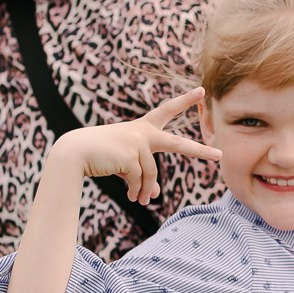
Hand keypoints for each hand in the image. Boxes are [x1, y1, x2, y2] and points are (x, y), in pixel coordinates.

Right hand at [51, 88, 222, 202]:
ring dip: (144, 191)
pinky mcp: (131, 156)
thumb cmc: (98, 156)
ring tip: (139, 201)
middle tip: (219, 155)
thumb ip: (142, 177)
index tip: (201, 91)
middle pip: (177, 144)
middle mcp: (142, 133)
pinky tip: (131, 196)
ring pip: (151, 175)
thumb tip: (153, 196)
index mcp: (141, 128)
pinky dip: (136, 191)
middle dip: (199, 150)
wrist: (74, 153)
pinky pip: (140, 180)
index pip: (166, 111)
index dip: (184, 101)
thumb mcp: (124, 166)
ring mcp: (138, 143)